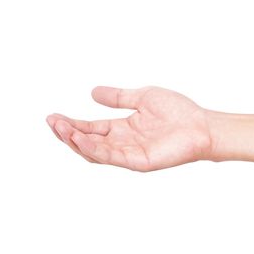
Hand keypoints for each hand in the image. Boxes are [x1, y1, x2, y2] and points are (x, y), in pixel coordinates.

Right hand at [46, 86, 212, 171]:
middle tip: (51, 122)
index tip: (53, 116)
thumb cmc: (179, 111)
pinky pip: (112, 157)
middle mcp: (124, 142)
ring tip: (61, 128)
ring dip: (76, 141)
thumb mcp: (143, 97)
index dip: (72, 123)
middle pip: (88, 142)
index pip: (91, 128)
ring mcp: (130, 153)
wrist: (202, 125)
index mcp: (123, 128)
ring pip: (96, 152)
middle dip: (68, 133)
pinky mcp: (139, 161)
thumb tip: (92, 92)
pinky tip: (81, 138)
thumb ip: (119, 97)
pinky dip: (95, 149)